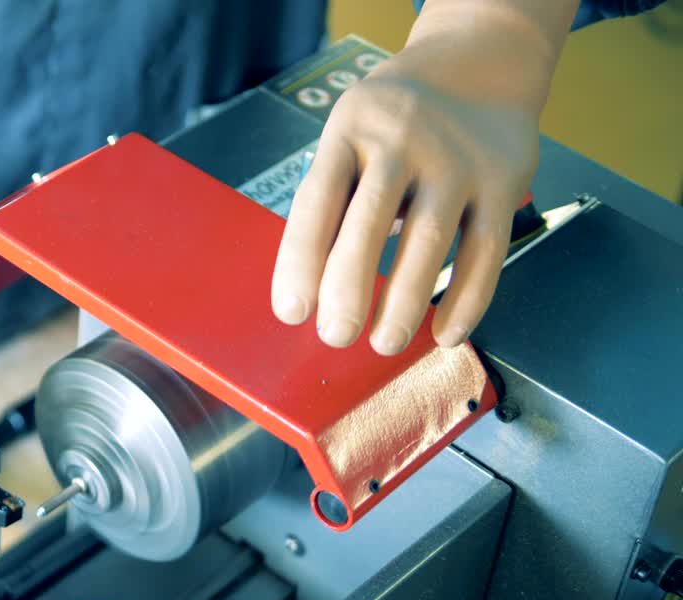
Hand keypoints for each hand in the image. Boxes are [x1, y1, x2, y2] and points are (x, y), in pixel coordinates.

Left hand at [270, 35, 543, 354]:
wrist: (480, 61)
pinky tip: (446, 333)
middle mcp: (402, 139)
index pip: (318, 201)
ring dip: (406, 300)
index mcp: (349, 130)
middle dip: (349, 286)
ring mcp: (456, 159)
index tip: (291, 312)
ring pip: (430, 239)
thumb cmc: (394, 121)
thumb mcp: (350, 136)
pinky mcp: (503, 180)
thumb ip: (334, 198)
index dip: (300, 260)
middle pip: (370, 221)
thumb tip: (310, 287)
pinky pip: (485, 249)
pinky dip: (467, 298)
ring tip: (385, 343)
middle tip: (336, 337)